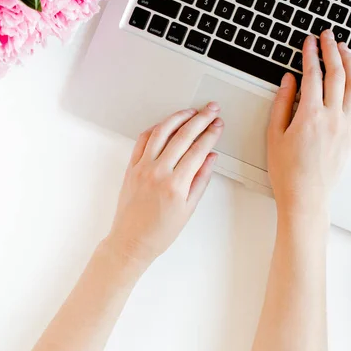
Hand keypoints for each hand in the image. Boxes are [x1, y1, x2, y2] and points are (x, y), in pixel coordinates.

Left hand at [107, 103, 224, 267]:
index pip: (198, 150)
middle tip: (211, 109)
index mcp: (175, 185)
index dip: (211, 134)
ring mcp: (142, 167)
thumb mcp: (188, 209)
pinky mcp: (131, 167)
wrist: (131, 241)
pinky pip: (143, 140)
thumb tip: (211, 157)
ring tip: (191, 111)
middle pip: (183, 136)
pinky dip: (155, 128)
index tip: (219, 124)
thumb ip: (200, 179)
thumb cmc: (160, 231)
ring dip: (178, 117)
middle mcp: (158, 172)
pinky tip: (166, 124)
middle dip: (200, 119)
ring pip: (161, 132)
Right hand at [268, 30, 350, 218]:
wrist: (305, 195)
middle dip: (332, 51)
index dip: (310, 54)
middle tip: (327, 37)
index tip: (308, 42)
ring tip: (344, 50)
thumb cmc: (286, 170)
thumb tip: (288, 81)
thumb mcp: (274, 134)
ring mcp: (346, 126)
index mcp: (309, 115)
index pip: (312, 75)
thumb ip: (282, 103)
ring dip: (350, 64)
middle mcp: (332, 118)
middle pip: (336, 75)